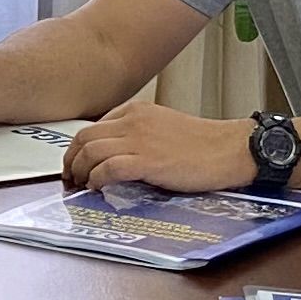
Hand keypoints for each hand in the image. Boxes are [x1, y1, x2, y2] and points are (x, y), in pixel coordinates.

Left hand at [64, 101, 256, 194]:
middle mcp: (132, 121)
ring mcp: (138, 140)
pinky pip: (108, 168)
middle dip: (71, 160)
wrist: (229, 149)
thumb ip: (137, 135)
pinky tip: (98, 189)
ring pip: (90, 152)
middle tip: (71, 178)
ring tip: (82, 186)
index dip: (79, 148)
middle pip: (84, 138)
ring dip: (80, 172)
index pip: (93, 127)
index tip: (78, 164)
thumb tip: (115, 156)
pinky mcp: (147, 161)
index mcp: (135, 111)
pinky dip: (96, 180)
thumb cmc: (203, 144)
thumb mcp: (162, 128)